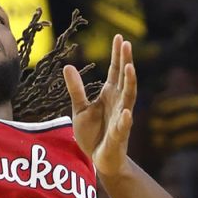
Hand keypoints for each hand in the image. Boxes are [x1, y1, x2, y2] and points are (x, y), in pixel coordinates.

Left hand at [64, 34, 136, 177]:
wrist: (100, 161)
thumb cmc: (93, 133)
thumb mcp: (79, 109)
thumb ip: (76, 89)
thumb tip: (67, 66)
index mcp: (110, 95)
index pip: (115, 71)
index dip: (117, 55)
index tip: (119, 37)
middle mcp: (119, 103)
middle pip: (124, 79)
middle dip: (125, 62)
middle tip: (126, 44)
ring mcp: (121, 119)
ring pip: (128, 99)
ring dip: (130, 83)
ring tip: (130, 68)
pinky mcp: (118, 137)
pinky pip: (122, 127)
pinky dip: (125, 120)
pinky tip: (127, 112)